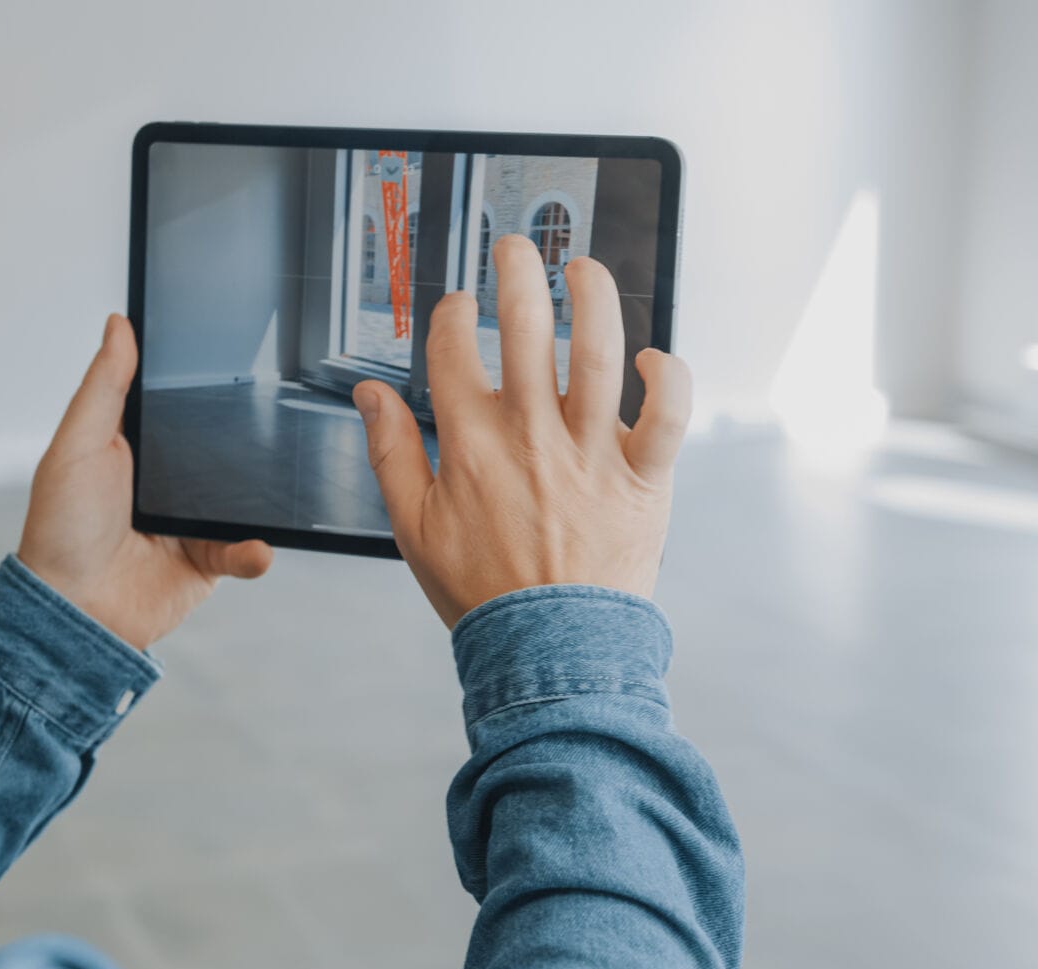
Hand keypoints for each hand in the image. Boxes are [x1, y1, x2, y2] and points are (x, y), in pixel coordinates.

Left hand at [19, 314, 272, 648]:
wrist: (74, 613)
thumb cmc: (60, 530)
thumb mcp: (78, 444)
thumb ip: (105, 385)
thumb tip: (119, 323)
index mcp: (135, 448)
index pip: (177, 405)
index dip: (199, 382)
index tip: (232, 353)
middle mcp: (167, 483)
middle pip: (219, 449)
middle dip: (246, 439)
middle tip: (276, 416)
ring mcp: (191, 522)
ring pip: (242, 499)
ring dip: (259, 498)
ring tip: (279, 485)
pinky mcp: (208, 562)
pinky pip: (244, 551)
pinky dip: (254, 550)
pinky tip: (257, 547)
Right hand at [353, 235, 690, 627]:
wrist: (550, 649)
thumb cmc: (486, 594)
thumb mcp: (414, 528)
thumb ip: (390, 453)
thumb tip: (369, 396)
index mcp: (472, 445)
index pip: (456, 350)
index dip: (453, 315)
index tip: (459, 307)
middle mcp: (532, 436)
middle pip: (526, 326)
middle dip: (518, 271)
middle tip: (516, 249)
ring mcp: (591, 453)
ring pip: (599, 351)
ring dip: (593, 297)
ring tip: (585, 269)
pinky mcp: (643, 477)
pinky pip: (668, 413)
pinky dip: (666, 377)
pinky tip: (651, 356)